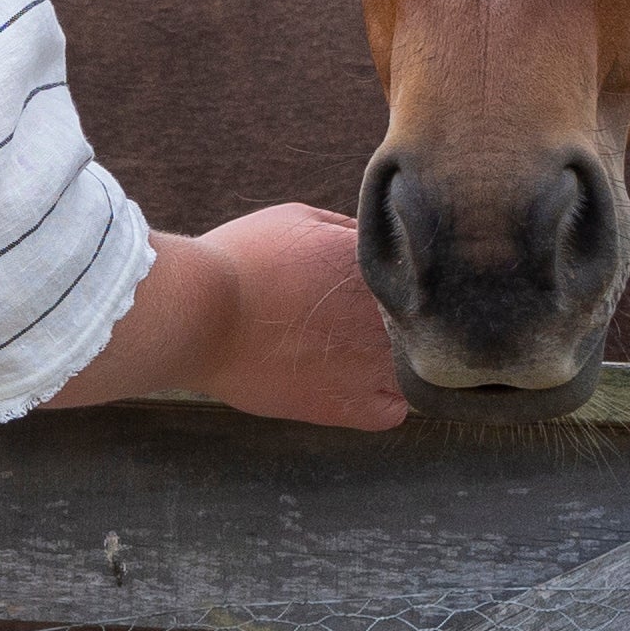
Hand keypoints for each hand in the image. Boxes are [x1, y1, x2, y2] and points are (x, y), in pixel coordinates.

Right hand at [188, 203, 404, 430]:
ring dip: (403, 361)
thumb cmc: (240, 260)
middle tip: (371, 319)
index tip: (381, 283)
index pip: (422, 274)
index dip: (404, 279)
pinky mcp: (350, 407)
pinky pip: (396, 411)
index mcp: (377, 268)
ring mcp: (374, 365)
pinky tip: (363, 384)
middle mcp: (388, 317)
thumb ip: (344, 228)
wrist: (201, 315)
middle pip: (428, 324)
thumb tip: (371, 237)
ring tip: (368, 354)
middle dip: (407, 319)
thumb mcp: (295, 220)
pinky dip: (389, 399)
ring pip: (420, 370)